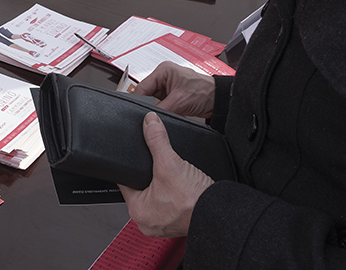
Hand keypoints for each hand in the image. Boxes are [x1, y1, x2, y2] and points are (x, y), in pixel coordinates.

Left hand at [120, 112, 213, 236]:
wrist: (219, 213)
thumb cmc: (194, 200)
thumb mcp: (170, 163)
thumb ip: (157, 140)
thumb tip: (149, 123)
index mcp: (138, 210)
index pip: (125, 181)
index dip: (130, 166)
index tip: (135, 157)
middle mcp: (147, 221)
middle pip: (141, 188)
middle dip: (149, 175)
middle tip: (158, 166)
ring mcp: (163, 223)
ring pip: (157, 195)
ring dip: (163, 184)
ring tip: (170, 177)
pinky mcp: (177, 222)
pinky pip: (170, 203)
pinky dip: (174, 193)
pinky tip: (180, 186)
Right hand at [136, 62, 215, 117]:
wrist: (218, 100)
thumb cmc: (204, 92)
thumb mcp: (178, 102)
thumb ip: (160, 109)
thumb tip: (148, 117)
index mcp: (163, 70)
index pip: (141, 86)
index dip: (138, 100)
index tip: (137, 112)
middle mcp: (163, 77)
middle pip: (145, 94)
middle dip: (148, 105)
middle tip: (148, 116)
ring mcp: (167, 87)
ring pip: (152, 100)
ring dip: (155, 108)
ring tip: (161, 113)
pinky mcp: (171, 96)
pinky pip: (160, 104)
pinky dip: (161, 110)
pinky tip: (164, 114)